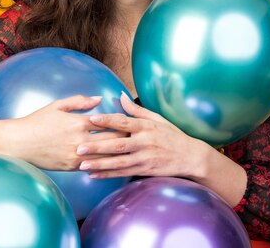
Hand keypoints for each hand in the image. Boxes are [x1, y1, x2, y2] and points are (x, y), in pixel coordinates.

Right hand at [0, 95, 126, 170]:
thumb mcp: (58, 105)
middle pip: (111, 140)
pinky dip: (104, 164)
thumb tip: (100, 99)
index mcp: (78, 122)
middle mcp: (79, 140)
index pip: (108, 122)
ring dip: (119, 154)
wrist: (19, 143)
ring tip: (133, 152)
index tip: (135, 122)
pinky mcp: (71, 167)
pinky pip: (93, 166)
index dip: (124, 122)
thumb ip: (80, 101)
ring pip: (105, 156)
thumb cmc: (37, 121)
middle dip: (126, 139)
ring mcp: (76, 156)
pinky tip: (115, 163)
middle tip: (140, 138)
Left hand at [76, 93, 205, 178]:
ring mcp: (144, 158)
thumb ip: (136, 110)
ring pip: (118, 162)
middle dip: (97, 146)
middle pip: (117, 144)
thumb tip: (120, 95)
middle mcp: (144, 142)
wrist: (189, 157)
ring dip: (99, 163)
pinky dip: (108, 174)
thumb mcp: (156, 119)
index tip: (91, 119)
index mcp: (145, 127)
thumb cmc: (171, 135)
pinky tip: (94, 175)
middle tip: (79, 146)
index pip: (123, 122)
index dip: (107, 120)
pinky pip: (123, 173)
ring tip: (82, 164)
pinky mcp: (144, 170)